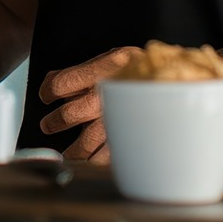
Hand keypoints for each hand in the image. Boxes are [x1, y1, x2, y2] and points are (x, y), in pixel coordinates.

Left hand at [37, 46, 142, 162]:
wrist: (176, 83)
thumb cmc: (138, 72)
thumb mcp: (111, 60)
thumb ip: (81, 72)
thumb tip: (52, 83)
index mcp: (102, 71)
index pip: (60, 84)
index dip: (48, 91)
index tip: (46, 95)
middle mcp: (109, 96)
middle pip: (68, 115)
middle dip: (54, 122)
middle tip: (49, 125)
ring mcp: (119, 120)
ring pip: (84, 144)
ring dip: (72, 150)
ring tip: (70, 152)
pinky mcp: (129, 140)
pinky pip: (104, 159)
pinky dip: (95, 161)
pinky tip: (93, 159)